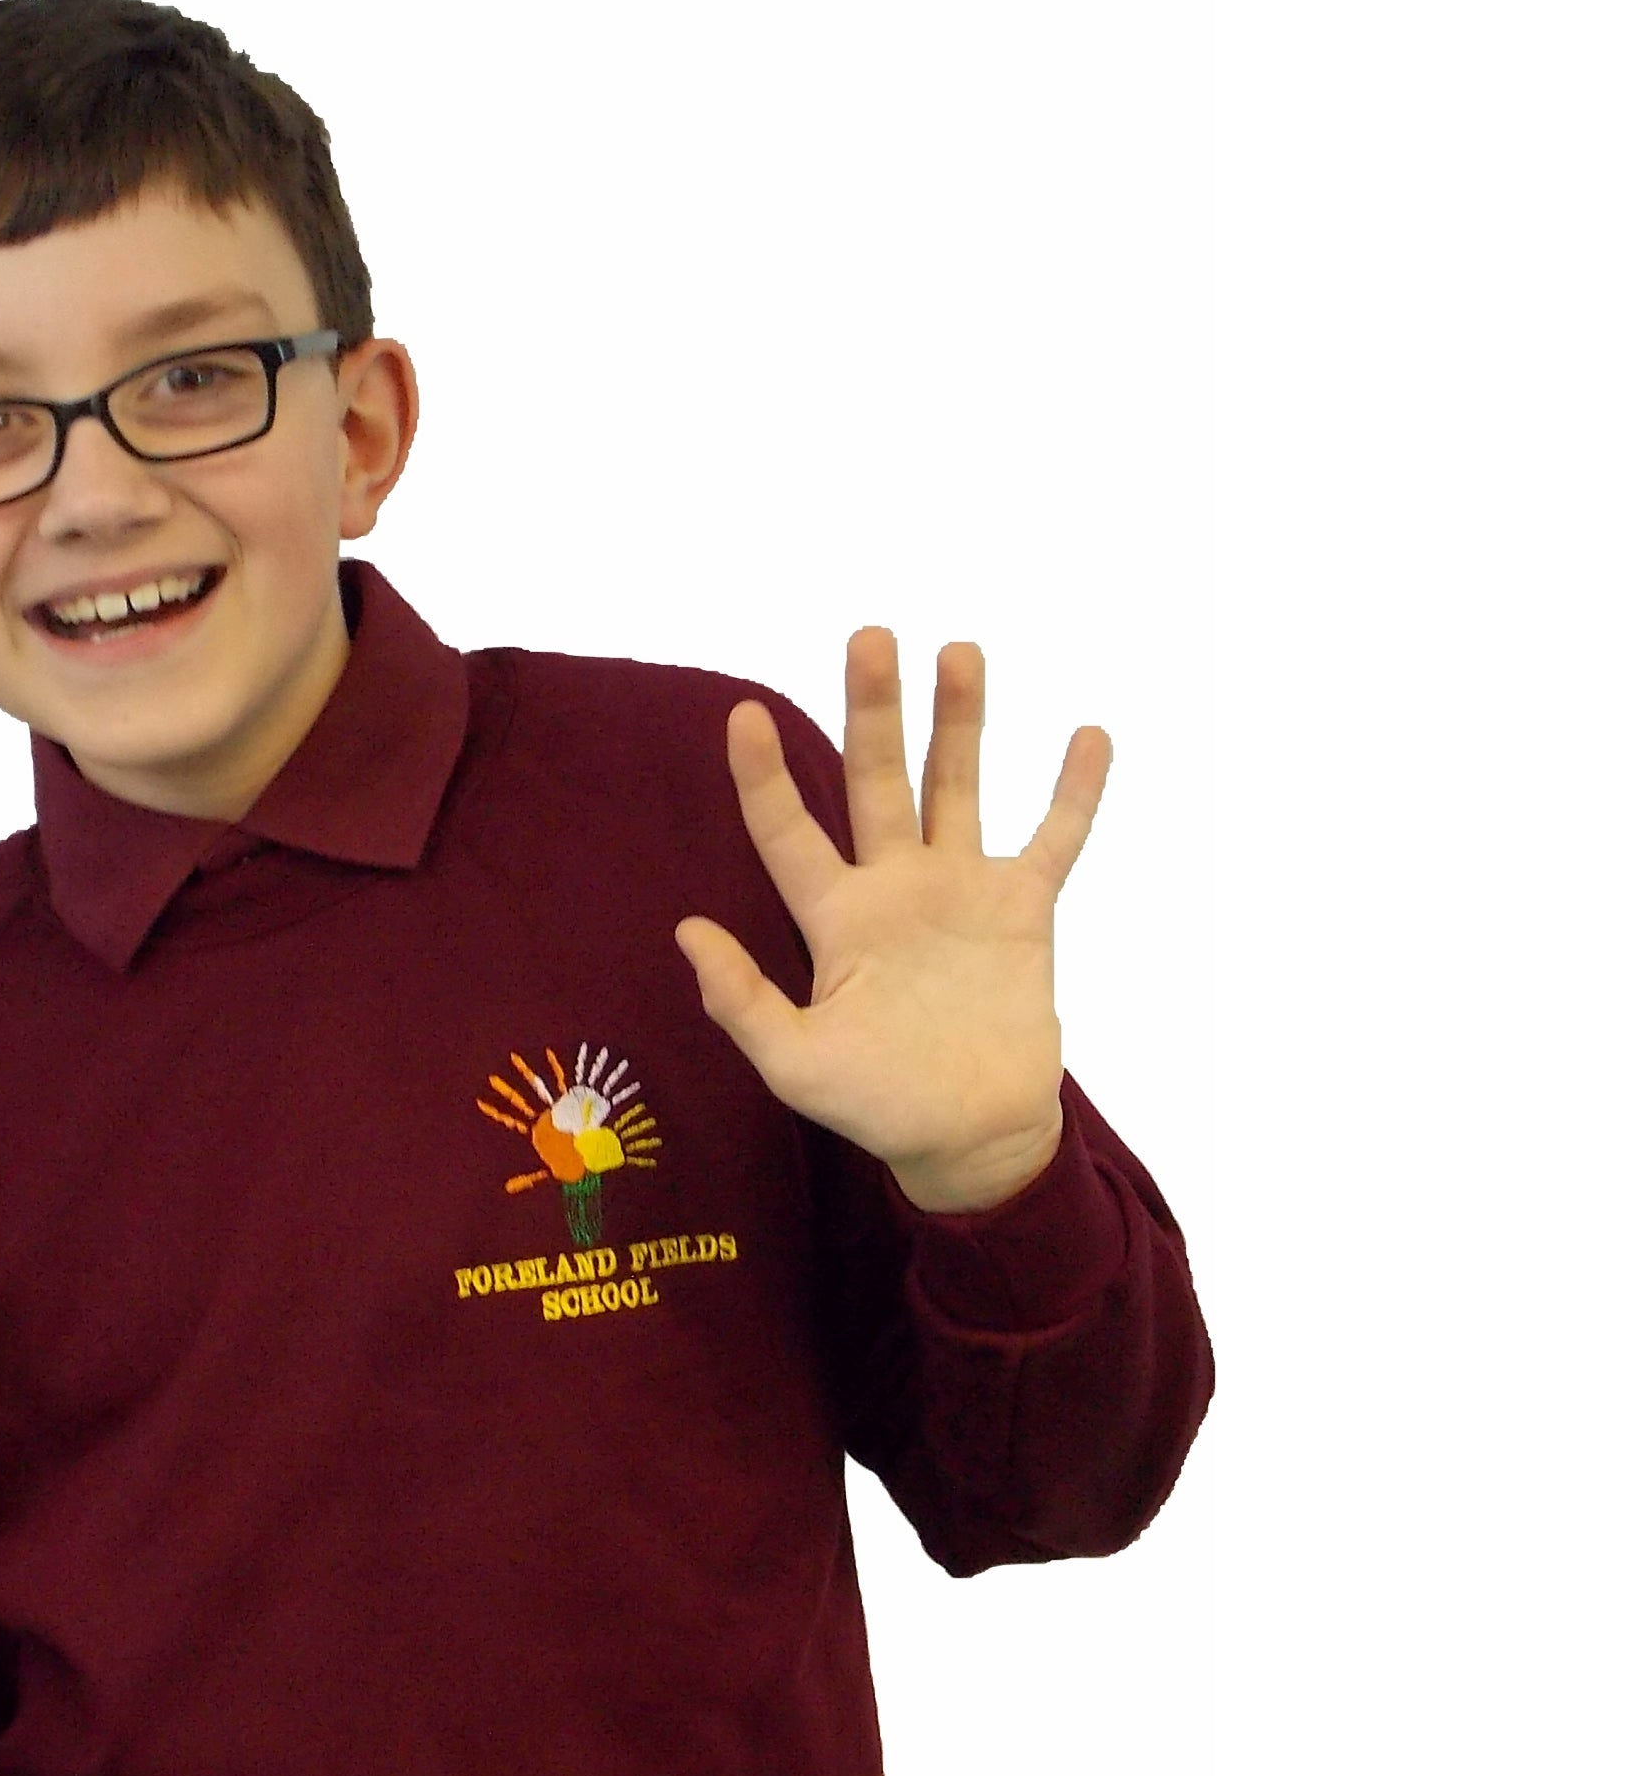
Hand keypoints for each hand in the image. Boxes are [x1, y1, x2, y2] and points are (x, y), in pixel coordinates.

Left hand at [675, 631, 1110, 1213]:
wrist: (970, 1139)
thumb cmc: (877, 1107)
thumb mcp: (795, 1065)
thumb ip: (743, 1001)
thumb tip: (687, 930)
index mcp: (835, 918)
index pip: (788, 831)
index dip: (763, 776)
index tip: (744, 714)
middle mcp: (894, 887)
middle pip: (877, 779)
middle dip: (872, 710)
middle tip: (868, 636)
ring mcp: (960, 892)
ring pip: (957, 786)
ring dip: (959, 720)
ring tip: (957, 650)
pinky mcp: (1023, 910)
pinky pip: (1054, 838)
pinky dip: (1074, 790)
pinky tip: (1089, 733)